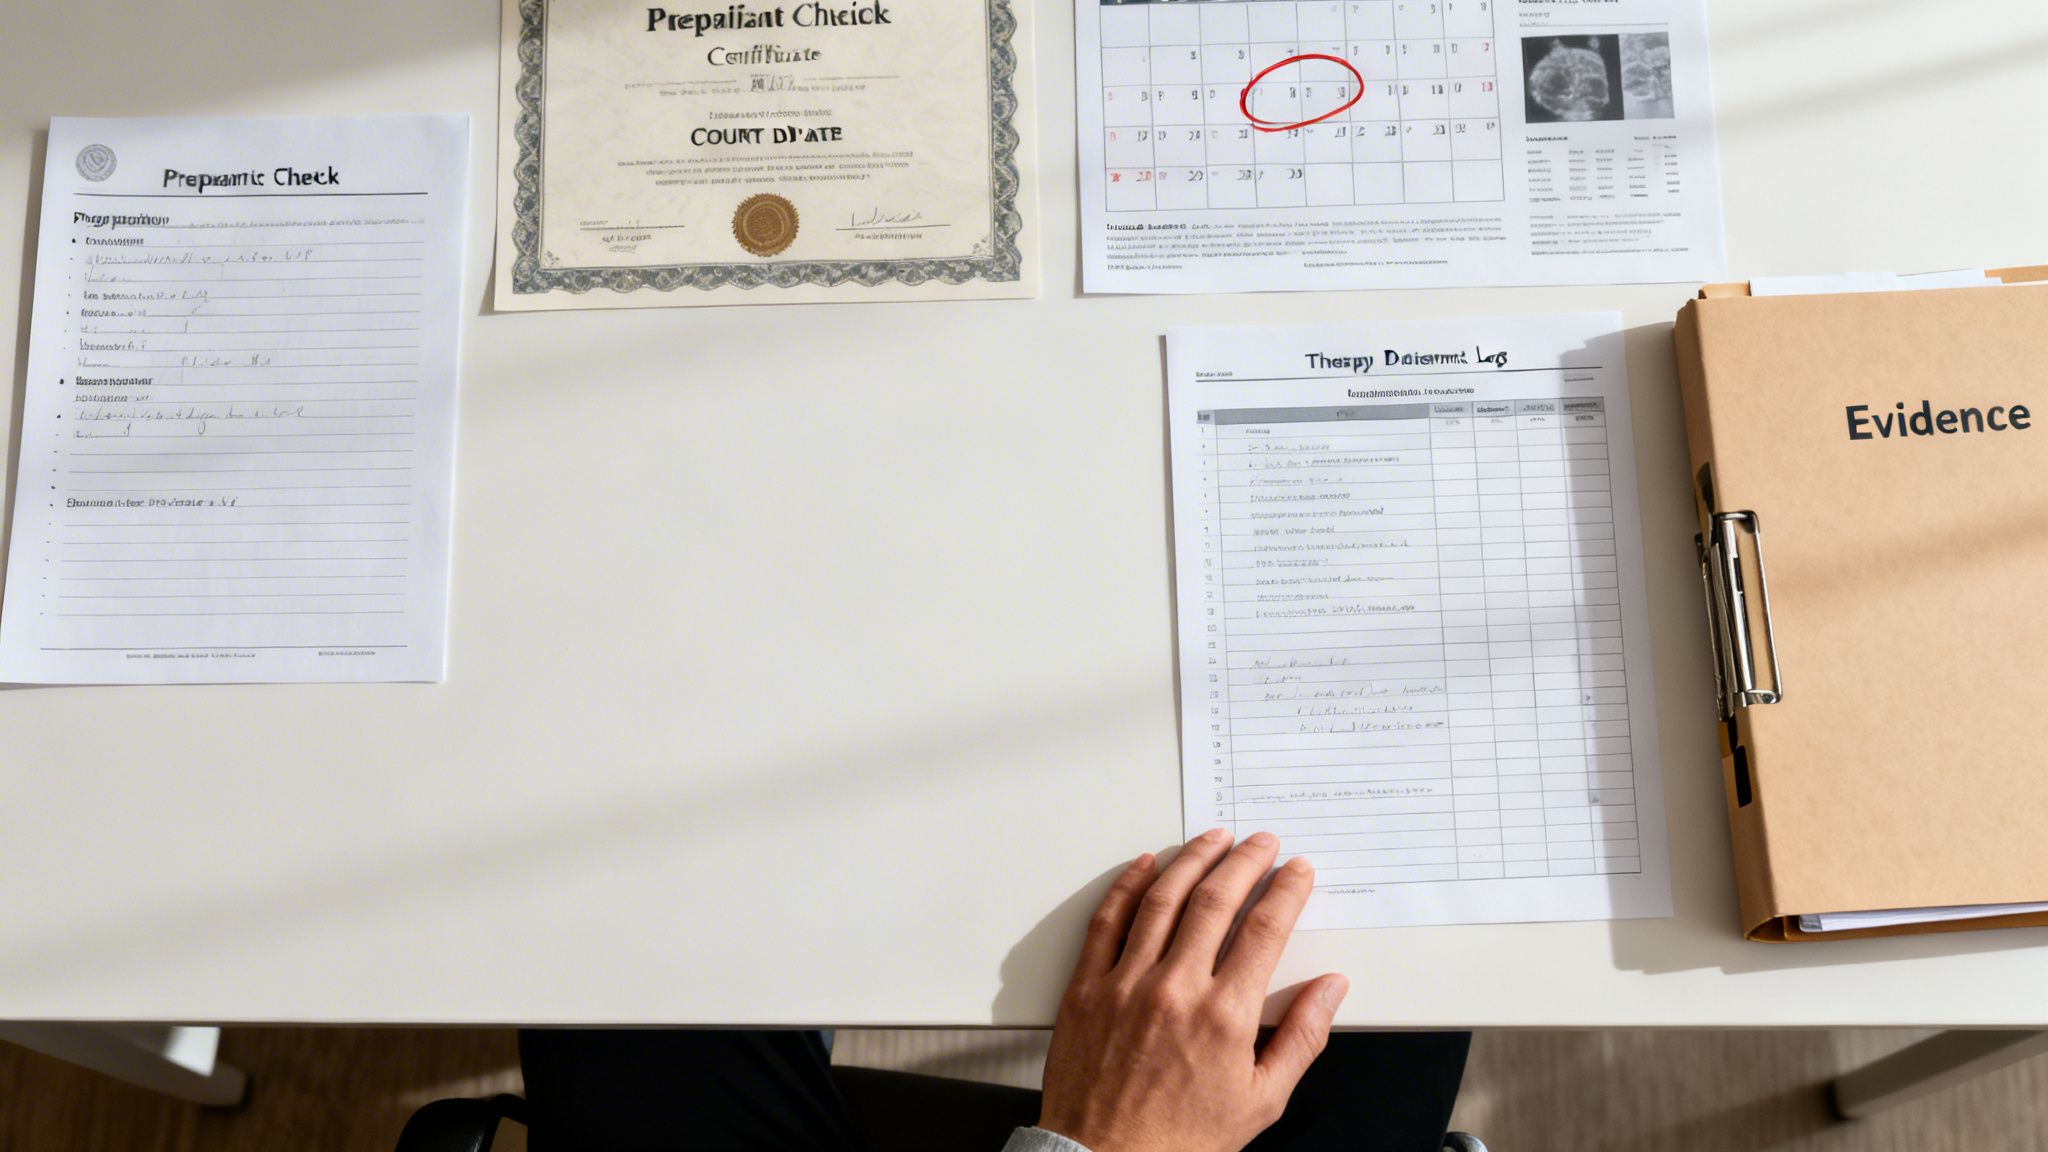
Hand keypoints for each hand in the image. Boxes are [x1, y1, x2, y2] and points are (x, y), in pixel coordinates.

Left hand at [1037, 830, 1347, 1151]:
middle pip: (1216, 900)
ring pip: (1162, 899)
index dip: (1286, 891)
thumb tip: (1331, 989)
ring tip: (1214, 838)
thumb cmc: (1181, 1138)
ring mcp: (1126, 983)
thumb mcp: (1262, 1099)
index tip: (1298, 871)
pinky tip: (1146, 865)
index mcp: (1224, 1015)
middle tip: (1261, 842)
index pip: (1264, 929)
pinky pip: (1107, 921)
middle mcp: (1175, 988)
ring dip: (1192, 859)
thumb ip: (1302, 1037)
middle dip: (1245, 861)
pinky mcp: (1086, 988)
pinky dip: (1128, 886)